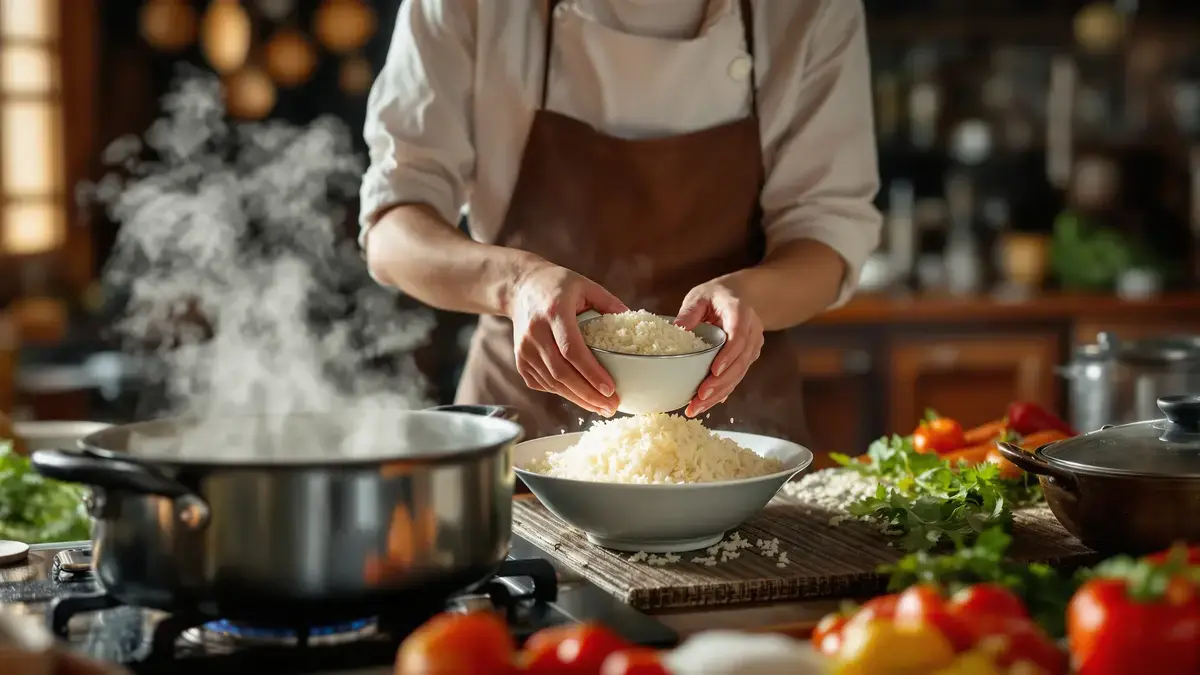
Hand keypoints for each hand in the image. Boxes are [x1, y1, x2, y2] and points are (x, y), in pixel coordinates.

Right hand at [508, 262, 627, 415]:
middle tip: (611, 407)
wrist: (520, 287)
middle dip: (588, 394)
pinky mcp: (521, 361)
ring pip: (552, 383)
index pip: (571, 349)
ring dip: (578, 399)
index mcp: (554, 312)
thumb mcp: (586, 285)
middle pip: (561, 372)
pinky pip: (543, 384)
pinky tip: (581, 398)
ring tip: (601, 408)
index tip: (610, 389)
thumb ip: (609, 303)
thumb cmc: (557, 285)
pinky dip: (563, 393)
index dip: (591, 373)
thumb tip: (634, 321)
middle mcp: (535, 332)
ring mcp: (524, 349)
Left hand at [674, 280, 763, 416]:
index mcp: (740, 312)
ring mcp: (753, 345)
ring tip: (697, 407)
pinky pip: (737, 376)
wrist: (740, 294)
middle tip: (700, 397)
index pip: (738, 336)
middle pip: (740, 361)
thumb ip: (690, 311)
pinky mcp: (748, 357)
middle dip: (721, 382)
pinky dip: (722, 391)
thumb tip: (677, 329)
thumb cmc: (717, 295)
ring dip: (720, 392)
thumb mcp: (700, 296)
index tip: (714, 371)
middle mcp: (752, 331)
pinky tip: (707, 404)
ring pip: (740, 373)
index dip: (728, 356)